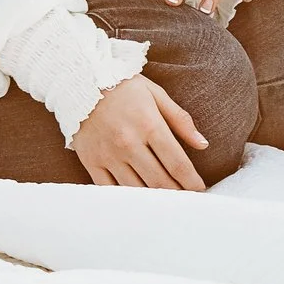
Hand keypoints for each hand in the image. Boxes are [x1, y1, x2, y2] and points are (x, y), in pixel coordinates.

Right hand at [72, 75, 208, 189]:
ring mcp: (108, 154)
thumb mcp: (156, 94)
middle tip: (186, 200)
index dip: (192, 182)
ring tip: (166, 203)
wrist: (80, 80)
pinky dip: (126, 199)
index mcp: (149, 125)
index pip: (177, 163)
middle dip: (177, 194)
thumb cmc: (123, 86)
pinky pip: (110, 189)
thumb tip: (203, 144)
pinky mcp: (91, 161)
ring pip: (137, 189)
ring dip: (154, 200)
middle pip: (160, 181)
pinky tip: (138, 200)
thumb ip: (180, 120)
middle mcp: (129, 143)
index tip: (200, 189)